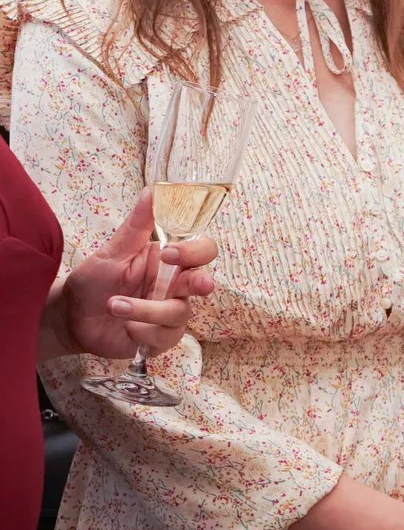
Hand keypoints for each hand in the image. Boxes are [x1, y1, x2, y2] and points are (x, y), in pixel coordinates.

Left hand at [53, 189, 217, 359]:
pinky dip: (141, 331)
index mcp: (170, 263)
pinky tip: (123, 327)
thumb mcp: (113, 251)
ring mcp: (170, 314)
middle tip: (197, 285)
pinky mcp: (161, 338)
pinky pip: (164, 336)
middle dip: (201, 283)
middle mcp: (176, 287)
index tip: (170, 254)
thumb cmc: (94, 282)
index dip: (194, 252)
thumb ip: (137, 226)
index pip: (202, 251)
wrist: (72, 317)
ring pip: (179, 313)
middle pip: (205, 282)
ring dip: (146, 310)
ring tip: (113, 306)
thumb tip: (153, 190)